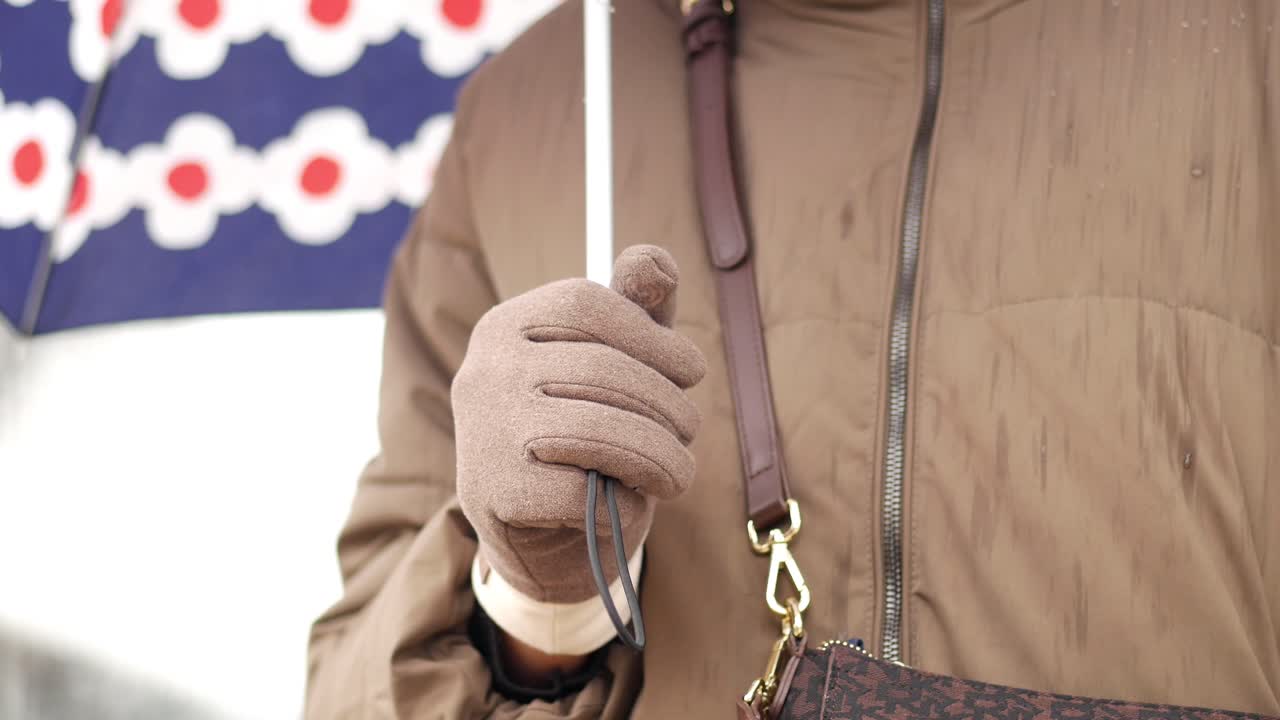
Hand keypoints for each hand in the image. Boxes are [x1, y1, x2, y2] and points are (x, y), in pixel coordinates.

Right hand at [453, 245, 705, 611]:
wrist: (541, 537)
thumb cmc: (586, 436)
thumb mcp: (614, 364)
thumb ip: (636, 309)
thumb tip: (654, 260)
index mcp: (505, 325)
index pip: (586, 304)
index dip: (653, 337)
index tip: (692, 372)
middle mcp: (483, 371)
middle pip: (603, 370)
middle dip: (668, 406)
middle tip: (689, 432)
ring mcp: (484, 433)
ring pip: (599, 432)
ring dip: (662, 457)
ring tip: (679, 472)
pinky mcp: (494, 494)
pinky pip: (584, 492)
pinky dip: (623, 503)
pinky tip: (627, 503)